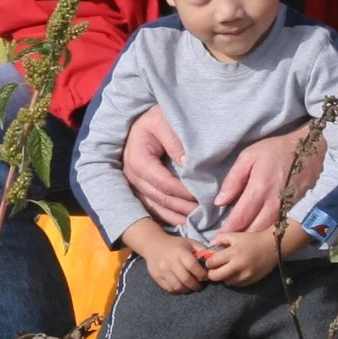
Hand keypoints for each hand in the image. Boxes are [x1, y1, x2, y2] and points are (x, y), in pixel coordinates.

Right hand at [123, 106, 196, 227]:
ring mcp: (133, 184)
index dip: (184, 193)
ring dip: (177, 216)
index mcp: (138, 159)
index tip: (204, 197)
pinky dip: (169, 215)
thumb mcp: (164, 121)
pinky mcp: (138, 188)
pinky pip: (152, 207)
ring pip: (155, 207)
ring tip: (197, 221)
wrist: (144, 118)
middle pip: (160, 198)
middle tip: (205, 214)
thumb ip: (175, 142)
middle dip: (183, 208)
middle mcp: (132, 175)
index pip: (164, 183)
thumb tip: (188, 166)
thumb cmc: (156, 117)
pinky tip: (184, 220)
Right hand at [124, 219, 207, 293]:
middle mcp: (170, 261)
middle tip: (200, 285)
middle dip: (196, 285)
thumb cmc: (175, 244)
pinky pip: (169, 289)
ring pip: (178, 286)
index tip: (205, 277)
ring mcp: (162, 270)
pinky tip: (182, 286)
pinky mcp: (157, 277)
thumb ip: (202, 250)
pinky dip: (178, 290)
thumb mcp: (189, 242)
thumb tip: (214, 260)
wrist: (153, 244)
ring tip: (191, 287)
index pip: (192, 266)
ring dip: (187, 289)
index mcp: (180, 252)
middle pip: (186, 279)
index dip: (201, 274)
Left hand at [202, 226, 282, 287]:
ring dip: (224, 278)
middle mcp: (238, 266)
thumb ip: (221, 238)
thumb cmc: (252, 240)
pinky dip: (234, 280)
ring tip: (227, 271)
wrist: (272, 247)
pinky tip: (236, 273)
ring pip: (227, 282)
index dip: (209, 263)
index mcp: (233, 253)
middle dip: (212, 274)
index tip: (210, 262)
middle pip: (217, 277)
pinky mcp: (251, 281)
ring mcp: (245, 275)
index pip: (213, 262)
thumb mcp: (235, 235)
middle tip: (214, 271)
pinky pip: (237, 285)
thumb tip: (210, 244)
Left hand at [217, 122, 325, 234]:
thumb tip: (220, 202)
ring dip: (253, 239)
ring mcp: (287, 210)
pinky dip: (267, 234)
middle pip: (253, 231)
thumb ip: (233, 180)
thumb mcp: (249, 156)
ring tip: (240, 242)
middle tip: (227, 242)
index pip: (240, 218)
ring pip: (267, 234)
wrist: (311, 149)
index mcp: (260, 189)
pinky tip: (259, 234)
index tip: (217, 238)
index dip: (228, 230)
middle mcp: (274, 204)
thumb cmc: (276, 151)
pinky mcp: (296, 212)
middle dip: (239, 239)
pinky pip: (278, 228)